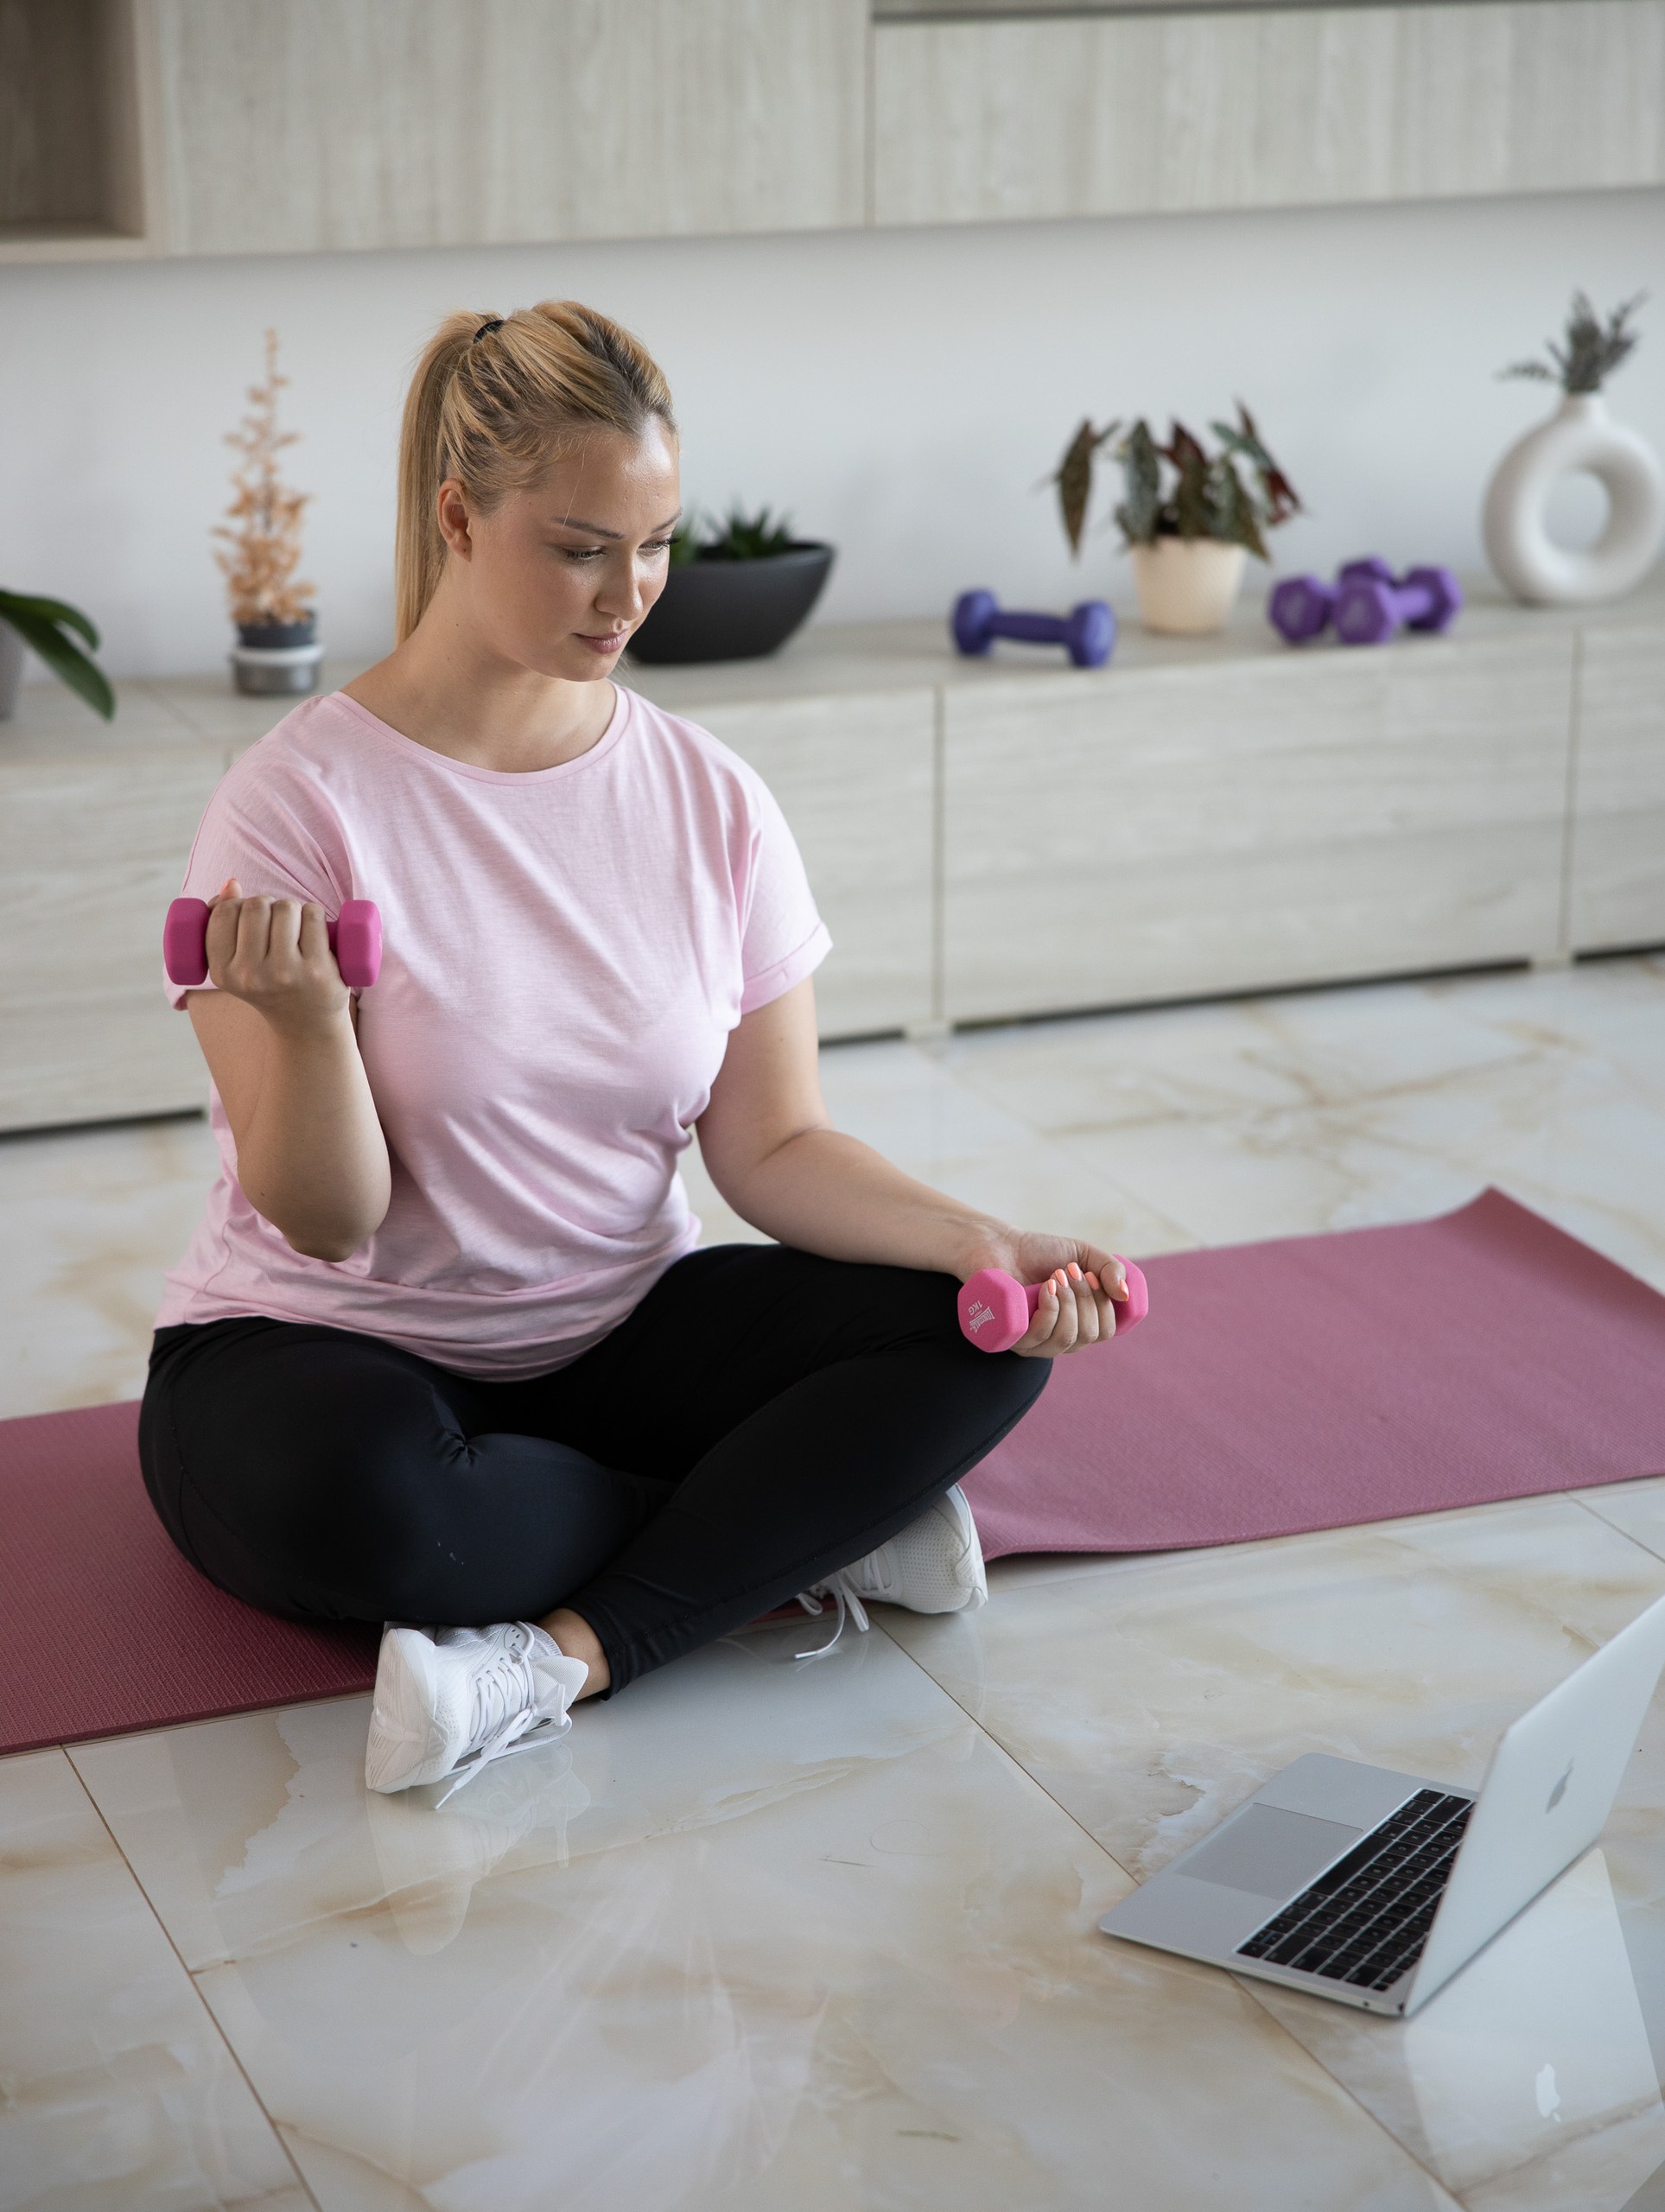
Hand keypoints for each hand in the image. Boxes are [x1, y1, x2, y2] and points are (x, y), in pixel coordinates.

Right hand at [203, 877, 351, 1035]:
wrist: (307, 1025)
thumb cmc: (270, 985)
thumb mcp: (237, 963)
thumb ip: (224, 923)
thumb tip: (231, 884)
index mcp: (223, 972)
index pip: (223, 912)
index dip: (238, 904)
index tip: (250, 919)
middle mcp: (251, 975)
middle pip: (256, 905)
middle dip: (268, 905)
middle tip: (276, 925)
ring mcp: (285, 973)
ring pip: (286, 907)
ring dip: (292, 910)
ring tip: (295, 931)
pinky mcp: (317, 970)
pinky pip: (313, 915)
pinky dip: (315, 914)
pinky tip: (315, 933)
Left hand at [962, 1232, 1130, 1358]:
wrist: (998, 1244)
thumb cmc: (1039, 1252)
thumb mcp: (1082, 1254)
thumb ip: (1110, 1268)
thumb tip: (1126, 1294)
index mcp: (1077, 1324)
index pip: (1106, 1332)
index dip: (1106, 1306)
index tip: (1092, 1276)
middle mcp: (1056, 1339)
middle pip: (1089, 1335)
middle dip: (1086, 1298)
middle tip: (1070, 1271)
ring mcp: (1032, 1343)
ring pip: (1066, 1338)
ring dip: (1068, 1301)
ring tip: (1055, 1276)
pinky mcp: (1008, 1338)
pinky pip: (1039, 1337)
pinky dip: (1050, 1309)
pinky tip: (1045, 1288)